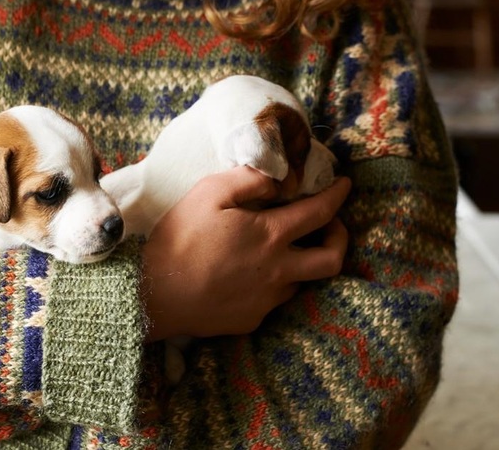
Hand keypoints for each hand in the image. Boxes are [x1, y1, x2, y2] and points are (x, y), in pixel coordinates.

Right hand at [141, 166, 350, 341]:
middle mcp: (278, 271)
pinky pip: (272, 300)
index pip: (321, 212)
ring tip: (281, 249)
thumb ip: (247, 179)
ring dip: (301, 262)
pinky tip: (248, 275)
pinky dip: (270, 284)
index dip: (337, 195)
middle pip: (331, 258)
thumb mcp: (208, 193)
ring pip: (301, 281)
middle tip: (330, 225)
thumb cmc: (179, 240)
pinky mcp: (250, 320)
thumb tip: (276, 177)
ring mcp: (266, 300)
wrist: (152, 297)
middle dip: (340, 237)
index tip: (345, 184)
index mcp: (271, 236)